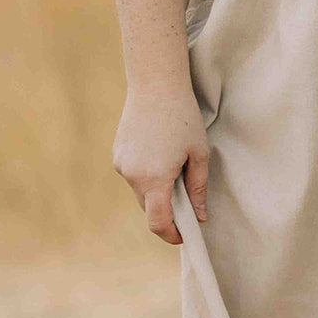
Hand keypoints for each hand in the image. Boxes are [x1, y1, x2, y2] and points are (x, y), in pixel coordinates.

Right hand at [112, 85, 209, 244]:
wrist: (155, 83)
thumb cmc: (182, 116)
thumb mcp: (198, 153)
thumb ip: (198, 188)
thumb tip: (199, 217)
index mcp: (155, 179)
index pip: (158, 222)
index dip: (172, 234)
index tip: (185, 234)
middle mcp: (133, 176)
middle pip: (150, 208)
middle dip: (168, 209)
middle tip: (188, 195)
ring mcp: (122, 165)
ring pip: (141, 191)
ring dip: (157, 189)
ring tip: (174, 164)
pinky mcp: (117, 154)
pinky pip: (133, 175)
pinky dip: (146, 174)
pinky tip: (159, 152)